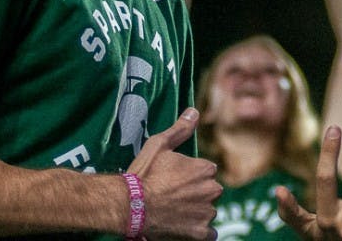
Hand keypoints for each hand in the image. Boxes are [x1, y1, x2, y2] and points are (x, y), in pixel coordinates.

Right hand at [127, 108, 221, 239]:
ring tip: (174, 211)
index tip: (176, 179)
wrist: (130, 206)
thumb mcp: (159, 145)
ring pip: (208, 210)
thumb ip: (180, 129)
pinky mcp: (199, 233)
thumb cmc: (143, 174)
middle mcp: (211, 190)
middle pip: (209, 190)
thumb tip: (194, 111)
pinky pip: (208, 233)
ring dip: (197, 211)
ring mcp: (206, 213)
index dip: (191, 174)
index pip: (207, 170)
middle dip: (197, 192)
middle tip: (174, 196)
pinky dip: (198, 231)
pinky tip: (183, 226)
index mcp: (205, 169)